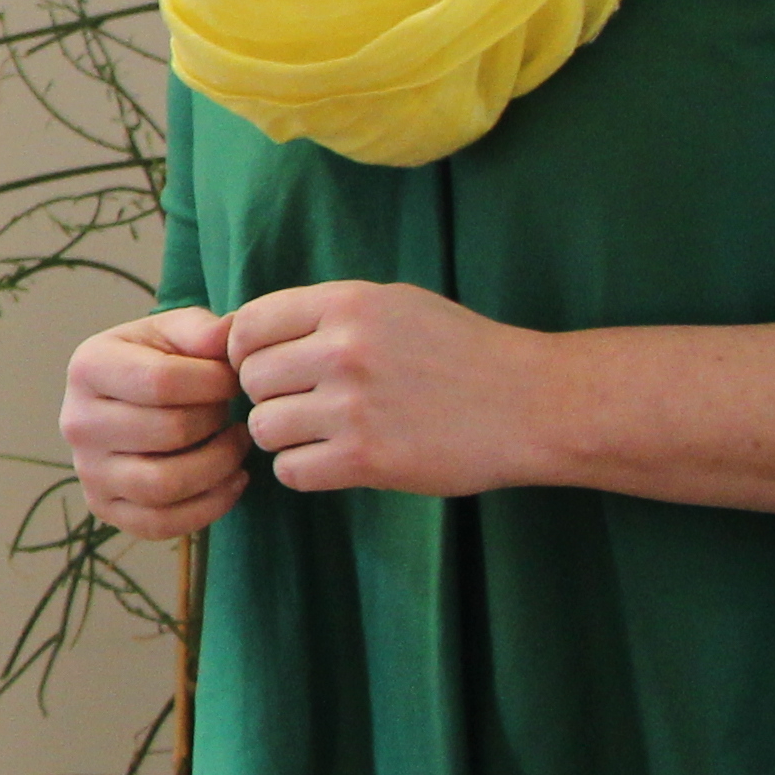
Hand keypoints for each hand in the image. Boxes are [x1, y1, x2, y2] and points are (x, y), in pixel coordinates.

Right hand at [60, 306, 250, 536]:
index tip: (234, 378)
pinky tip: (233, 480)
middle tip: (234, 412)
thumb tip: (230, 335)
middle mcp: (77, 422)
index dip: (213, 382)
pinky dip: (210, 507)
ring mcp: (87, 470)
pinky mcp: (104, 508)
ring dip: (219, 466)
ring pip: (164, 485)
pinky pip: (161, 524)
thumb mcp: (175, 331)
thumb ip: (204, 330)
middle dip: (217, 422)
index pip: (161, 382)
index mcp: (88, 366)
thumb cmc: (157, 359)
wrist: (125, 397)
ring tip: (237, 445)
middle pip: (168, 433)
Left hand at [228, 279, 553, 497]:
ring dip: (283, 436)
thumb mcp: (394, 305)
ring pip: (263, 428)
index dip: (244, 351)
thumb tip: (247, 333)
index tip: (263, 367)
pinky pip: (290, 470)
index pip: (249, 325)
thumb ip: (326, 314)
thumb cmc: (462, 350)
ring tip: (319, 434)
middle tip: (301, 405)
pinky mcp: (365, 459)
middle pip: (251, 379)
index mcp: (347, 303)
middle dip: (268, 395)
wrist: (530, 403)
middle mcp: (343, 349)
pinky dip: (303, 470)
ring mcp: (352, 406)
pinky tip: (331, 460)